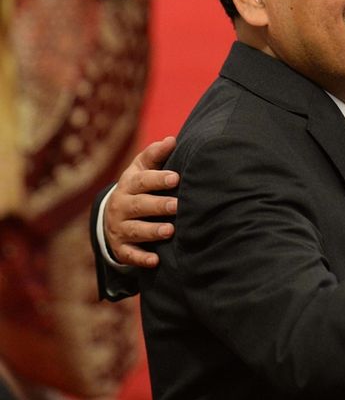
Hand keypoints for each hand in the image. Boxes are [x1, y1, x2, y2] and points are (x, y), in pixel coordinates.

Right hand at [105, 136, 178, 267]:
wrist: (112, 215)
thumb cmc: (138, 187)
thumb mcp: (141, 169)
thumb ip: (156, 155)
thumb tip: (172, 139)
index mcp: (129, 185)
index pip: (142, 181)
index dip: (158, 179)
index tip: (176, 178)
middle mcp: (122, 206)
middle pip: (139, 206)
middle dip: (158, 206)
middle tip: (177, 205)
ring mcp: (120, 228)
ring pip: (135, 230)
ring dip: (152, 231)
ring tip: (170, 230)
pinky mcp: (121, 247)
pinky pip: (129, 255)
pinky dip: (142, 258)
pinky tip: (156, 260)